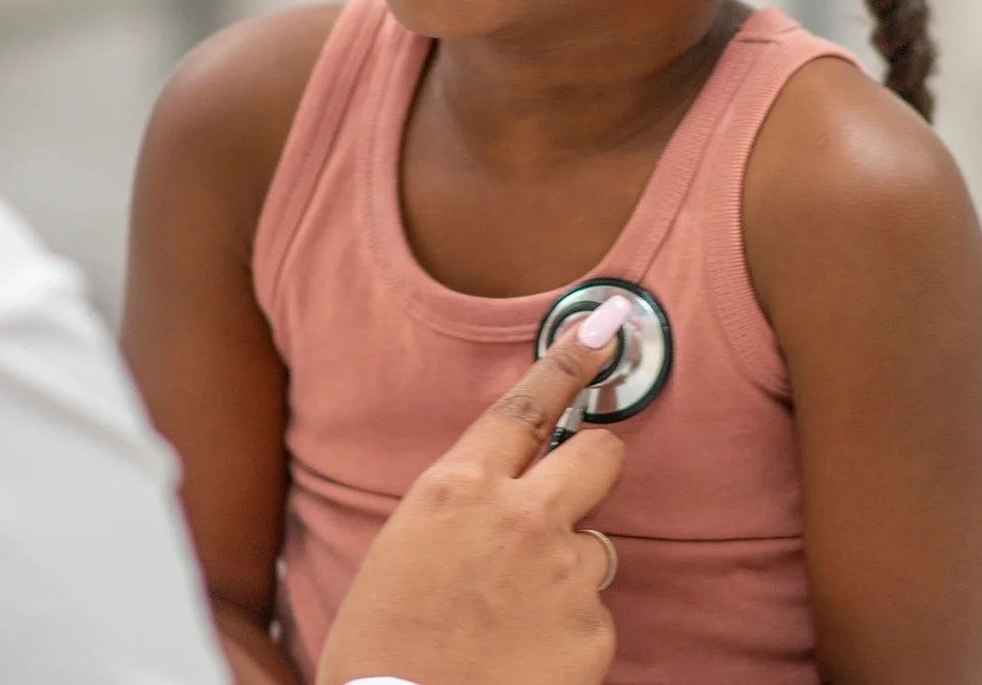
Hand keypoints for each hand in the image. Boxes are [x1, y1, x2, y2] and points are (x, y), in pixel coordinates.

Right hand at [315, 304, 630, 684]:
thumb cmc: (380, 646)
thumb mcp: (404, 550)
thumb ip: (464, 512)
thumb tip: (506, 503)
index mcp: (456, 489)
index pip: (526, 406)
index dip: (567, 363)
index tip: (601, 329)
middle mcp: (520, 517)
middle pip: (600, 455)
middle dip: (597, 462)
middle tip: (578, 490)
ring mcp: (565, 573)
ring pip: (594, 549)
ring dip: (565, 575)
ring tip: (511, 623)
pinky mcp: (594, 629)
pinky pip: (592, 616)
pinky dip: (567, 637)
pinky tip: (524, 660)